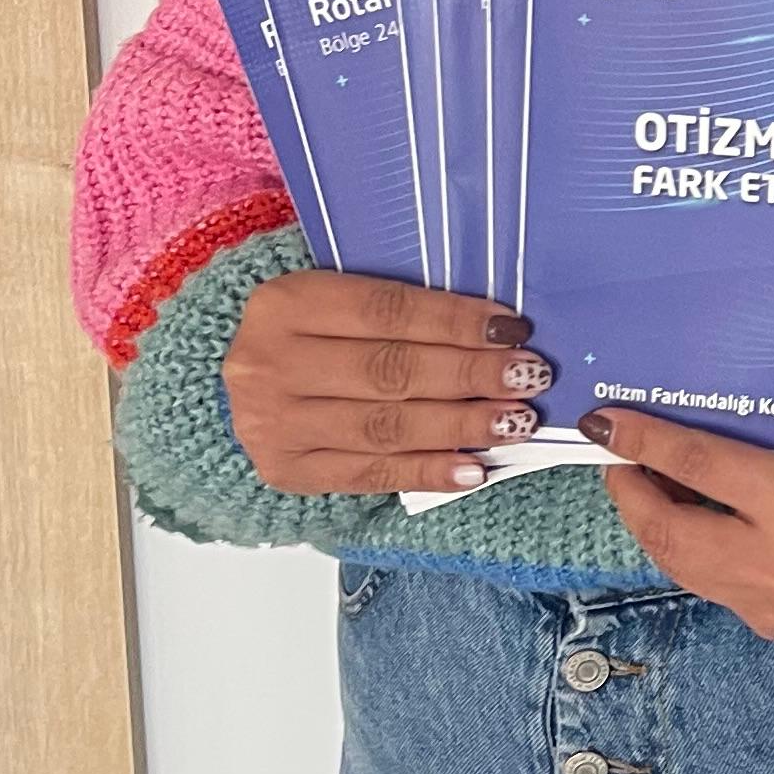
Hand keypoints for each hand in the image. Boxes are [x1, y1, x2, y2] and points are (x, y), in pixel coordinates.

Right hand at [223, 269, 554, 497]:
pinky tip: (472, 469)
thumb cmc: (312, 331)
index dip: (456, 321)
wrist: (244, 376)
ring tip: (515, 422)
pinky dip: (427, 472)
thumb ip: (400, 309)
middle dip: (469, 375)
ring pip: (385, 427)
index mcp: (285, 303)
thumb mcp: (337, 297)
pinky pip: (369, 475)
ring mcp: (272, 424)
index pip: (388, 311)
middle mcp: (268, 364)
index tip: (513, 329)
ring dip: (460, 426)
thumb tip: (494, 331)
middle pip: (390, 372)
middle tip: (528, 377)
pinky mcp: (285, 470)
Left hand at [576, 404, 773, 640]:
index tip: (606, 422)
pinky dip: (686, 548)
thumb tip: (673, 427)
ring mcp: (772, 604)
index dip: (645, 441)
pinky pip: (707, 582)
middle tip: (613, 457)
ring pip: (678, 563)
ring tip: (640, 485)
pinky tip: (684, 520)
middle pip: (671, 529)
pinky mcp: (769, 625)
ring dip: (651, 522)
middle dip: (629, 492)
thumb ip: (754, 441)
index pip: (699, 467)